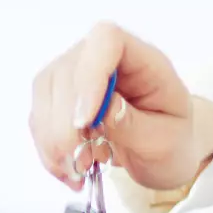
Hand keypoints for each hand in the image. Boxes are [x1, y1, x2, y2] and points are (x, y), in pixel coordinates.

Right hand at [28, 22, 212, 192]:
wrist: (164, 151)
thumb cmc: (172, 140)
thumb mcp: (166, 141)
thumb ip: (135, 124)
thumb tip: (103, 109)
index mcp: (142, 60)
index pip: (106, 40)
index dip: (89, 76)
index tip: (84, 122)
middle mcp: (105, 58)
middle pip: (67, 70)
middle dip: (65, 124)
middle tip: (80, 164)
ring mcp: (79, 74)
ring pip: (45, 92)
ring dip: (52, 139)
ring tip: (77, 171)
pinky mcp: (60, 97)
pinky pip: (40, 116)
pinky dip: (48, 148)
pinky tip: (68, 169)